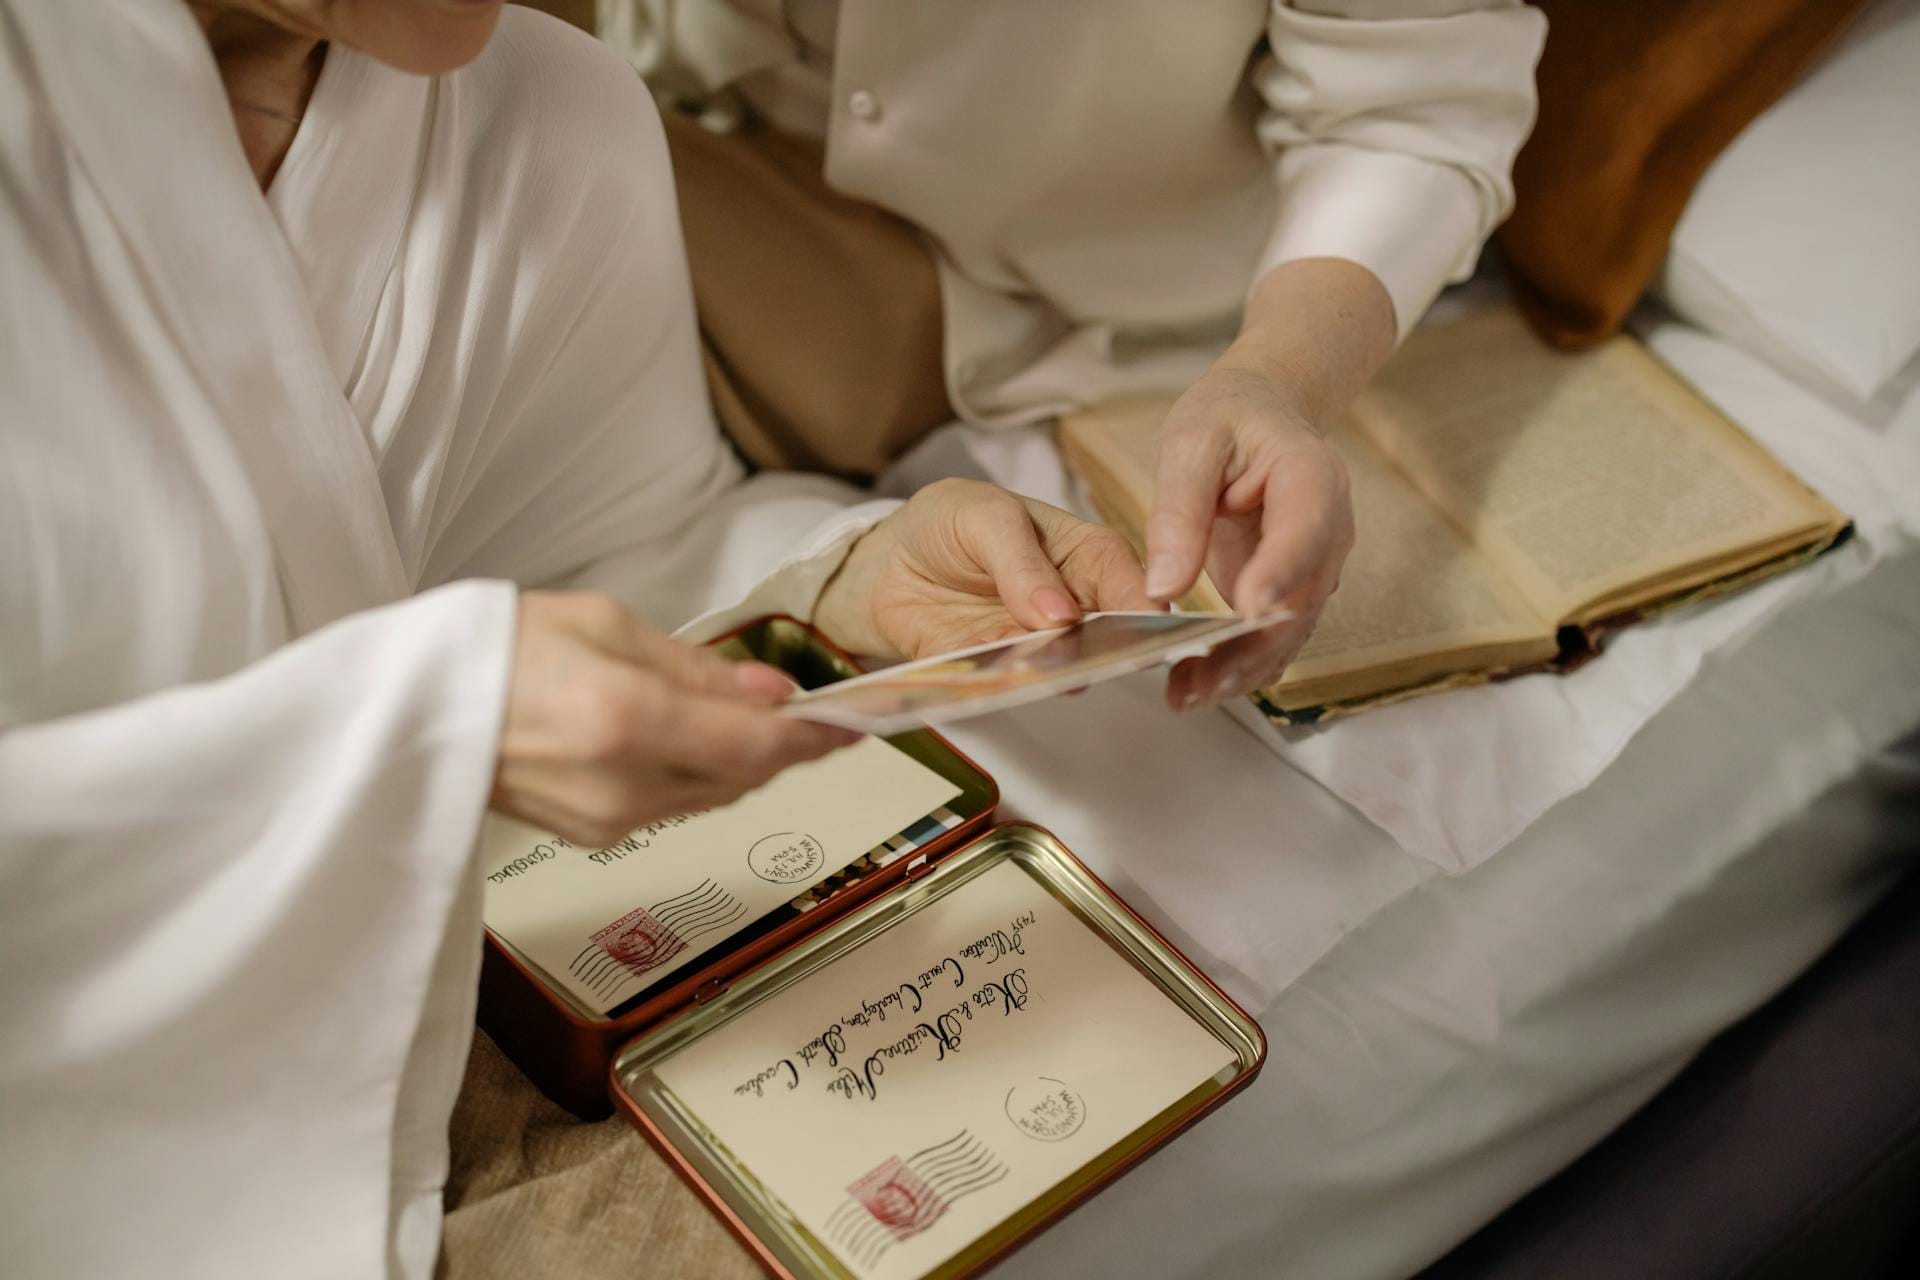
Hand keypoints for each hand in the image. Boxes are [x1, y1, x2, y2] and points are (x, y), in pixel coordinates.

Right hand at [491, 592, 860, 846]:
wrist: (412, 708)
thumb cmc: (500, 647)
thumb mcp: (607, 624)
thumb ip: (697, 667)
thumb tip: (770, 690)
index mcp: (626, 718)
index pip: (755, 746)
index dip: (813, 737)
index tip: (853, 722)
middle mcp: (624, 784)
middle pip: (743, 778)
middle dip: (782, 745)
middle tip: (808, 710)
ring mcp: (607, 820)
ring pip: (713, 796)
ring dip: (743, 761)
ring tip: (750, 717)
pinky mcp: (592, 834)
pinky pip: (674, 806)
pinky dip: (699, 774)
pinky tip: (691, 739)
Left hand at [813, 478, 1155, 659]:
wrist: (889, 558)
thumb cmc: (952, 520)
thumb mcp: (986, 517)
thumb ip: (1022, 562)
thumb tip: (1061, 616)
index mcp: (1086, 557)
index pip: (1130, 585)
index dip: (1142, 611)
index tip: (1145, 632)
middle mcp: (1072, 608)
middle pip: (1106, 639)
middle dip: (1105, 653)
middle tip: (1093, 658)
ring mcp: (1033, 645)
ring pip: (1056, 670)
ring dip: (1051, 676)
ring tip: (1041, 673)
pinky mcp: (990, 672)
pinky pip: (1000, 687)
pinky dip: (998, 688)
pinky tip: (993, 684)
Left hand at [1146, 367, 1353, 707]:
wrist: (1260, 414)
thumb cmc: (1229, 419)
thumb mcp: (1190, 443)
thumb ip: (1179, 511)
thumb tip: (1164, 587)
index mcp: (1311, 477)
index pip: (1306, 530)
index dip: (1280, 572)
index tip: (1248, 609)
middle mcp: (1326, 532)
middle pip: (1300, 600)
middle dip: (1252, 647)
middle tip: (1199, 678)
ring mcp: (1313, 568)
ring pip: (1288, 633)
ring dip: (1241, 670)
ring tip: (1187, 694)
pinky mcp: (1289, 592)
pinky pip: (1272, 638)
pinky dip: (1237, 666)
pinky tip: (1195, 687)